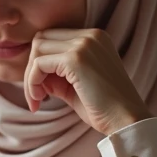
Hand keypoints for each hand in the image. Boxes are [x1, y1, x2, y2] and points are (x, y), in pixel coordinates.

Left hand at [23, 28, 152, 135]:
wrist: (126, 120)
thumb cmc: (103, 108)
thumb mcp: (75, 85)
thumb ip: (56, 74)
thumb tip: (32, 73)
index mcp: (94, 38)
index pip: (53, 39)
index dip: (40, 64)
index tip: (40, 90)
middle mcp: (90, 35)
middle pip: (42, 39)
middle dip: (32, 68)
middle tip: (35, 95)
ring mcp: (84, 45)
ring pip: (38, 49)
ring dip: (31, 76)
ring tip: (37, 99)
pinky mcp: (76, 59)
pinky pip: (39, 64)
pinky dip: (33, 82)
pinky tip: (40, 100)